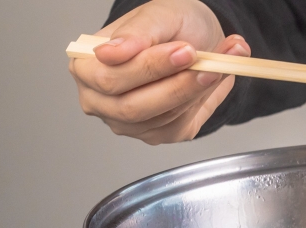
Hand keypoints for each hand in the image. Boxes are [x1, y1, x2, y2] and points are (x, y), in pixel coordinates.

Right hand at [69, 0, 248, 143]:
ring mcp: (127, 122)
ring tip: (218, 64)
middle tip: (205, 62)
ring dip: (195, 91)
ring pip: (161, 118)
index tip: (184, 51)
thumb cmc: (169, 27)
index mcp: (87, 67)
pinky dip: (202, 101)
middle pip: (132, 107)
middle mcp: (100, 100)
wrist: (195, 40)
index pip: (109, 78)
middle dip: (176, 85)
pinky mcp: (159, 133)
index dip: (149, 67)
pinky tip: (213, 79)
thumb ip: (134, 33)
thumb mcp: (156, 16)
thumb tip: (108, 53)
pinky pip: (180, 126)